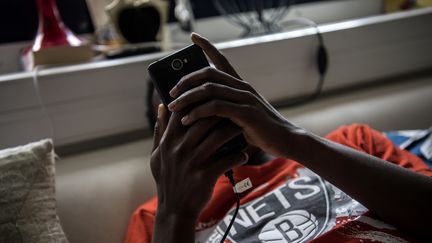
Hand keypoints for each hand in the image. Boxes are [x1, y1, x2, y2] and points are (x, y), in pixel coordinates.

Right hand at [150, 104, 247, 220]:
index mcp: (168, 141)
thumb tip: (162, 106)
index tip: (211, 98)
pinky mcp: (205, 176)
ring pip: (219, 137)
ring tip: (242, 128)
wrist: (175, 211)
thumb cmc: (167, 180)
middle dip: (221, 112)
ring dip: (233, 130)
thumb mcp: (158, 155)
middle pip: (204, 120)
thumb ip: (160, 130)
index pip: (182, 112)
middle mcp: (179, 149)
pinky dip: (238, 155)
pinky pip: (227, 159)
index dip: (197, 101)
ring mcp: (193, 162)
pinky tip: (244, 154)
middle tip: (234, 109)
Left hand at [168, 33, 304, 157]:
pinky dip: (198, 112)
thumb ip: (224, 109)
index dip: (207, 46)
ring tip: (173, 106)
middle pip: (208, 73)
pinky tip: (187, 119)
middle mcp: (242, 87)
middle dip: (186, 80)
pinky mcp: (245, 112)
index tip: (192, 37)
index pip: (221, 60)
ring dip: (187, 97)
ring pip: (209, 89)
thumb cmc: (260, 130)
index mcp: (240, 85)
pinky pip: (216, 107)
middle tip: (171, 91)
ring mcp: (245, 98)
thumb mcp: (240, 115)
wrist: (285, 140)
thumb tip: (199, 109)